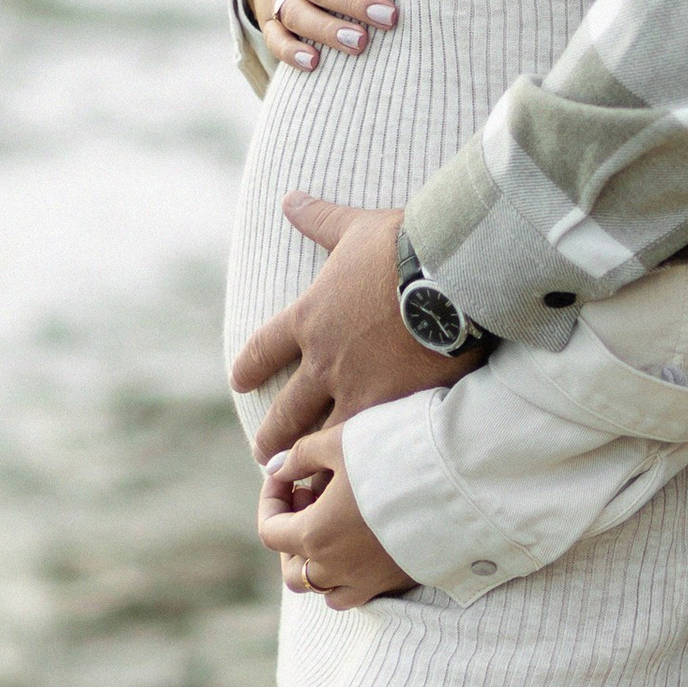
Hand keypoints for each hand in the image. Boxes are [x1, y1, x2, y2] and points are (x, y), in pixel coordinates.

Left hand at [231, 196, 474, 460]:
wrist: (448, 273)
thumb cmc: (403, 244)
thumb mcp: (355, 228)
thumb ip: (321, 219)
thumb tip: (290, 197)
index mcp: (309, 318)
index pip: (265, 349)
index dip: (250, 366)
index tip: (239, 382)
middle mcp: (324, 361)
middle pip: (287, 410)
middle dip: (273, 436)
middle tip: (264, 455)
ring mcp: (358, 390)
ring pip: (321, 440)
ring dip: (308, 462)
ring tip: (304, 483)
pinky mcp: (395, 409)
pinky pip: (369, 450)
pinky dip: (358, 471)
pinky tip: (356, 489)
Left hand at [255, 423, 417, 608]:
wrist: (461, 480)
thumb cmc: (396, 454)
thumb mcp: (341, 441)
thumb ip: (300, 455)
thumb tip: (277, 468)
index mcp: (314, 534)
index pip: (270, 531)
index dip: (270, 500)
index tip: (286, 476)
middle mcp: (336, 567)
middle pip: (292, 570)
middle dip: (290, 536)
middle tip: (309, 497)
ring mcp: (368, 580)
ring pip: (324, 588)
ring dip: (318, 562)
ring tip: (333, 524)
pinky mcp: (398, 582)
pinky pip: (359, 593)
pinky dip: (348, 577)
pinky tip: (362, 541)